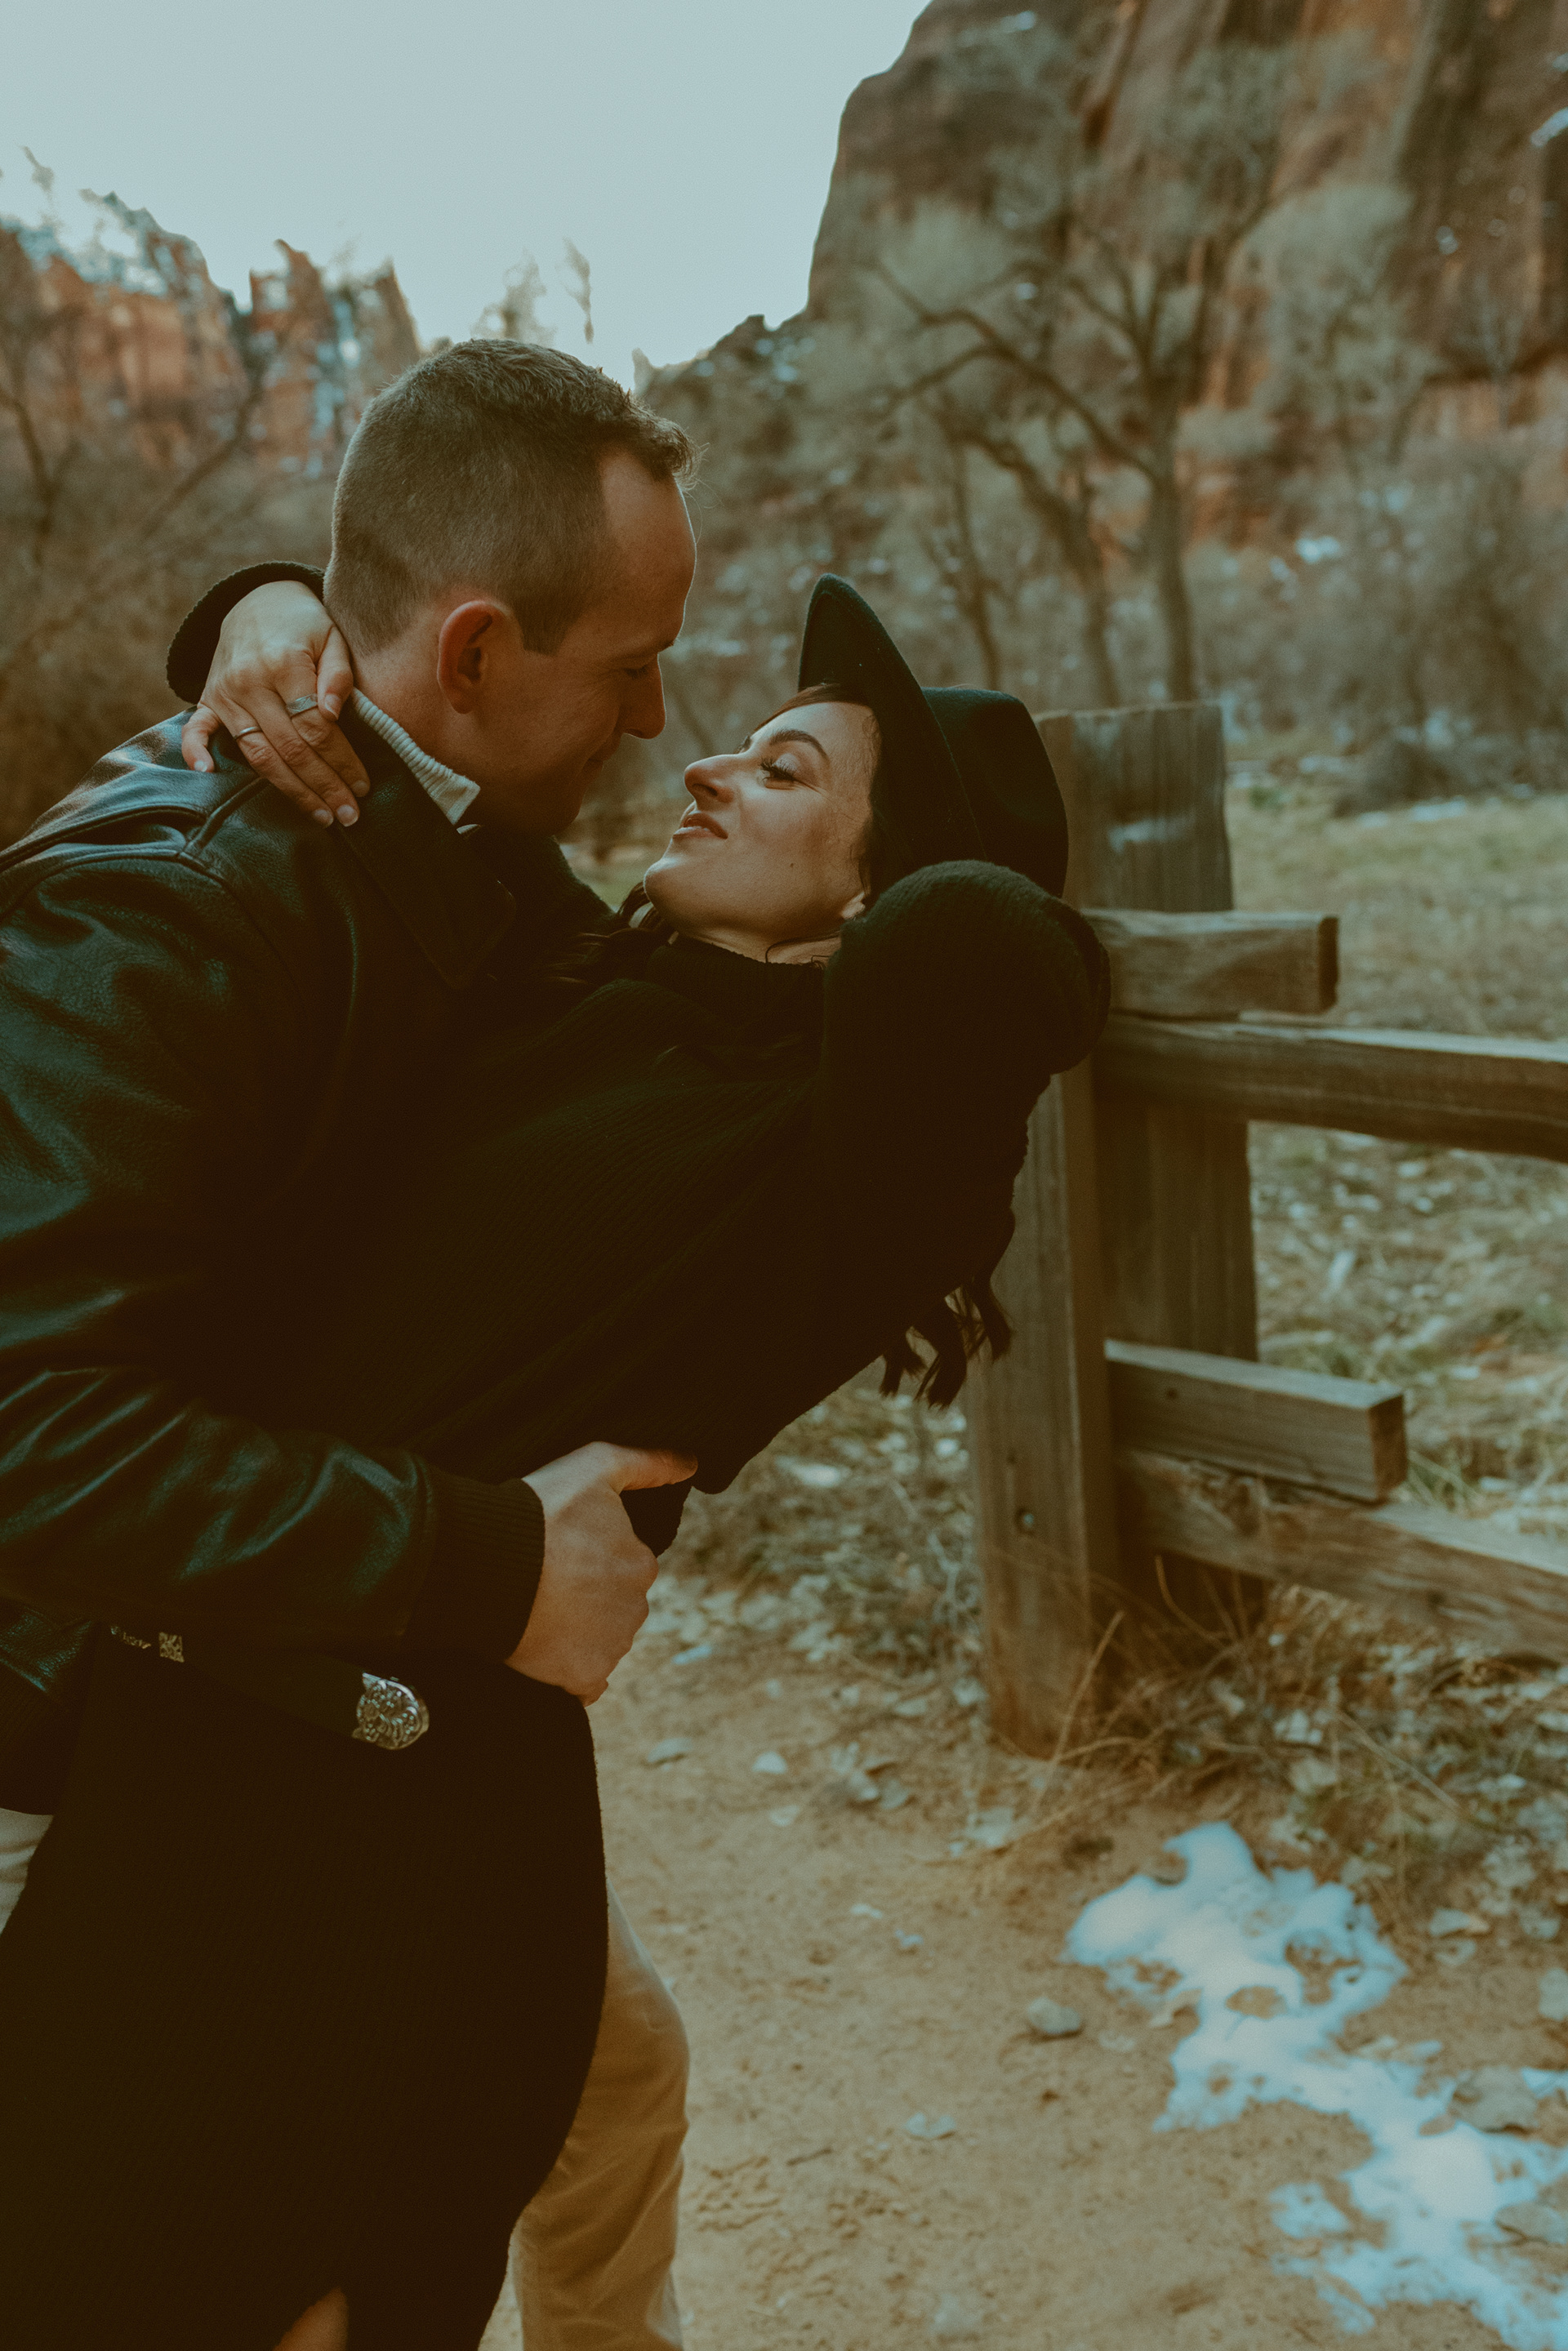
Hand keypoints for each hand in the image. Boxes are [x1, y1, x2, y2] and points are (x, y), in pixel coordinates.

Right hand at [182, 582, 369, 828]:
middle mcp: (249, 682)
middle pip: (290, 748)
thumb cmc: (305, 624)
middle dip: (323, 785)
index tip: (363, 785)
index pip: (316, 727)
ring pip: (258, 754)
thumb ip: (338, 674)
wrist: (259, 600)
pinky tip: (207, 774)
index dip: (342, 760)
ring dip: (290, 790)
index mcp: (283, 663)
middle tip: (350, 814)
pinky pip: (197, 729)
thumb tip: (333, 714)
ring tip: (320, 815)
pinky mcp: (209, 699)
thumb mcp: (332, 636)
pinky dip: (195, 751)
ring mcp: (225, 693)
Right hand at [511, 1442, 695, 1701]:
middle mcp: (636, 1609)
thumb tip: (691, 1464)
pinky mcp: (583, 1678)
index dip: (588, 1558)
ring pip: (600, 1641)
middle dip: (586, 1597)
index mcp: (642, 1564)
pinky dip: (570, 1671)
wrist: (486, 1564)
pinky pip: (585, 1682)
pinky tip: (545, 1649)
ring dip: (577, 1632)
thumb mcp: (595, 1465)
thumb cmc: (539, 1511)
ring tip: (537, 1610)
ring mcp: (611, 1647)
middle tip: (545, 1581)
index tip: (559, 1551)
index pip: (623, 1565)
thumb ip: (648, 1463)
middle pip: (613, 1606)